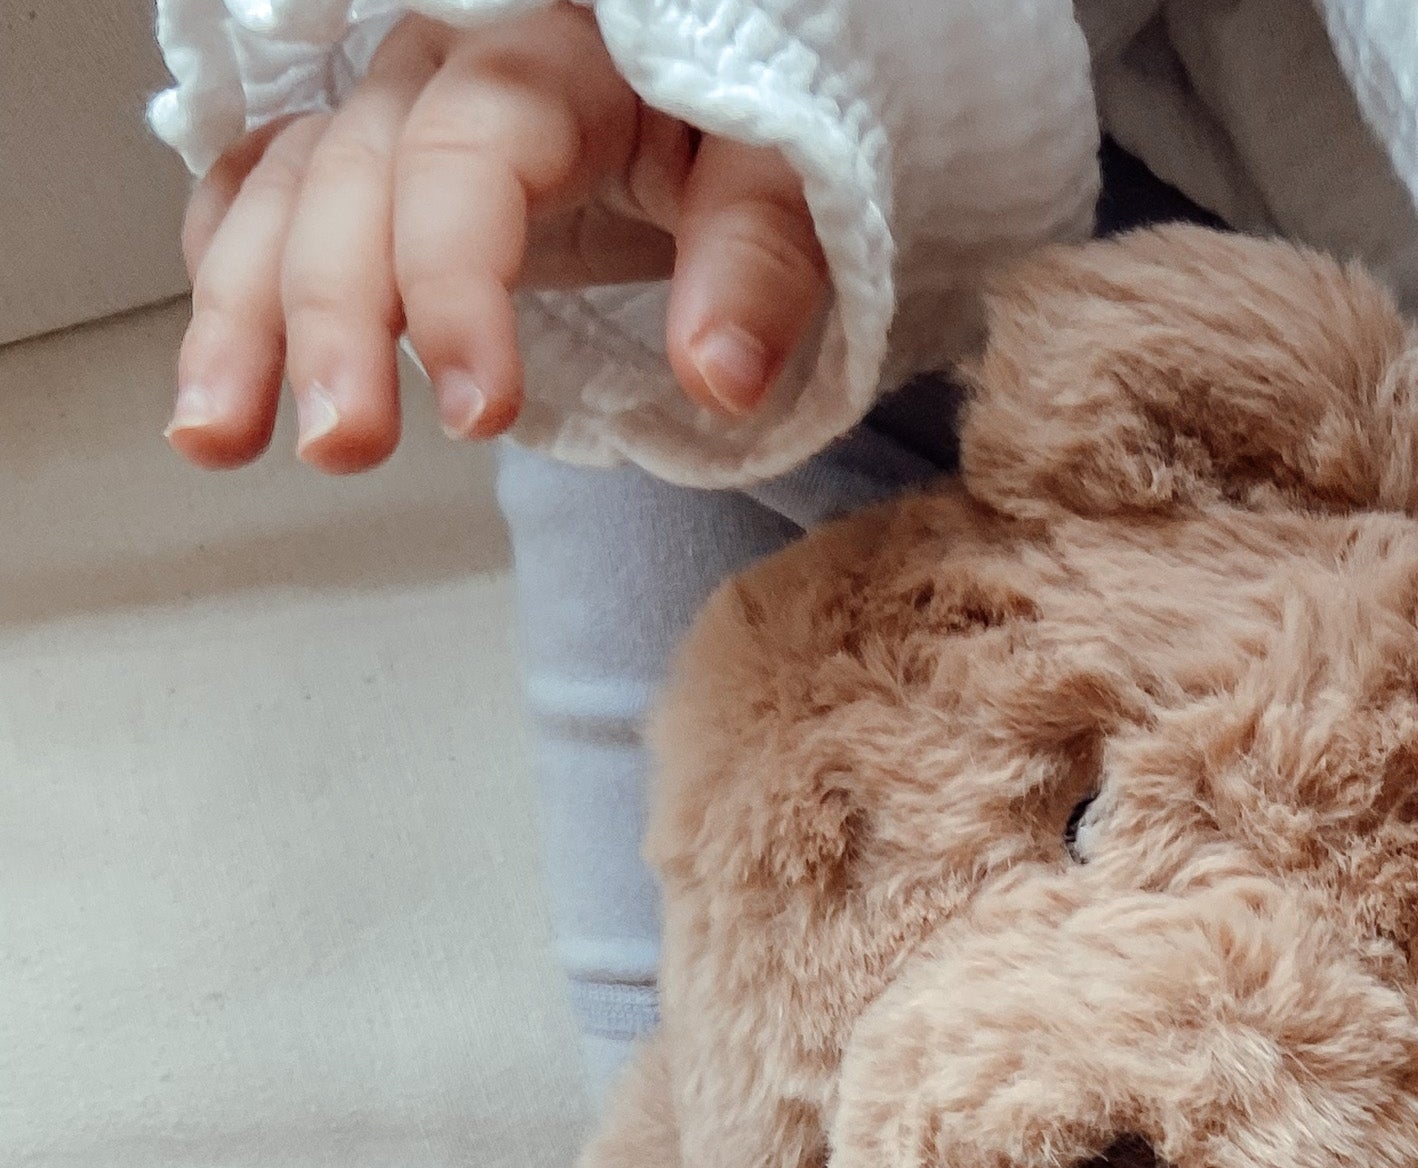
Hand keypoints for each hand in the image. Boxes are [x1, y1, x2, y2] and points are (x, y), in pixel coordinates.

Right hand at [168, 3, 828, 471]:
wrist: (715, 102)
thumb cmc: (747, 133)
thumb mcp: (789, 181)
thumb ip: (758, 262)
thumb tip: (721, 375)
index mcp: (554, 61)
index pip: (470, 159)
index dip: (459, 284)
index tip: (481, 412)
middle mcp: (447, 68)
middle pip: (355, 181)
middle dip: (333, 321)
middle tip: (343, 444)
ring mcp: (393, 107)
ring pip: (284, 190)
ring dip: (240, 314)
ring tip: (218, 437)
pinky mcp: (373, 153)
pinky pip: (263, 183)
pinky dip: (231, 268)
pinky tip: (221, 364)